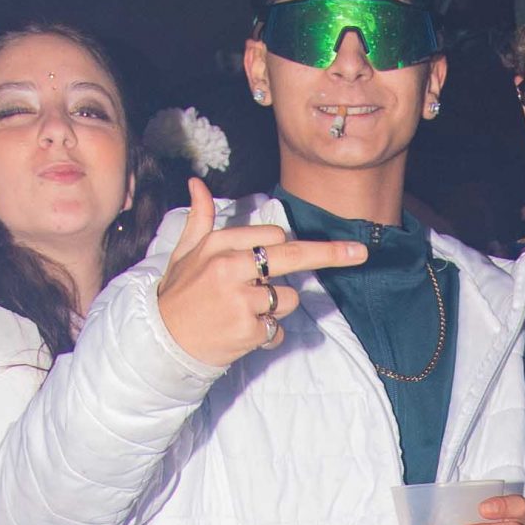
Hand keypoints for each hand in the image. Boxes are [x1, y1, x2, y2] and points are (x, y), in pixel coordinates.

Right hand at [156, 178, 366, 367]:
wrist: (162, 342)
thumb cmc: (178, 295)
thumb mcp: (184, 253)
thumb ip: (200, 220)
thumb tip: (196, 183)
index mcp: (219, 246)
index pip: (272, 236)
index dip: (285, 246)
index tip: (313, 248)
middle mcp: (231, 268)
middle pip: (292, 257)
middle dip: (331, 254)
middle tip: (361, 253)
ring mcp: (241, 300)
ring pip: (288, 298)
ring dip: (277, 308)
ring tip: (244, 313)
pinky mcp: (249, 330)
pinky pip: (279, 329)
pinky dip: (269, 334)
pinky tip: (244, 334)